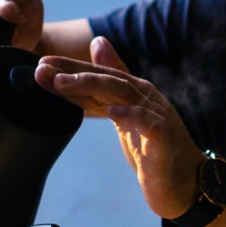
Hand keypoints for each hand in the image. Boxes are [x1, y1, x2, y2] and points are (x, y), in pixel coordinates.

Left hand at [35, 37, 202, 219]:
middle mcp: (145, 98)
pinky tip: (112, 112)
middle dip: (73, 73)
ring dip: (92, 86)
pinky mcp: (164, 140)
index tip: (41, 66)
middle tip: (44, 71)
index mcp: (134, 92)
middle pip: (107, 79)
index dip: (69, 69)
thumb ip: (109, 83)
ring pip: (123, 94)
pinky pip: (149, 124)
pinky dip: (132, 116)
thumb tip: (98, 43)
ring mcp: (157, 117)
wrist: (184, 183)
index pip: (98, 75)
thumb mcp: (125, 112)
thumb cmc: (153, 148)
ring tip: (64, 84)